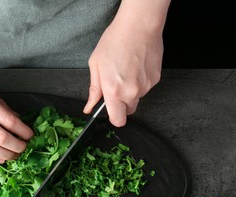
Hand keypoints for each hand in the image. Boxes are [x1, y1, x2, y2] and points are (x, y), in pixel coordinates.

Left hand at [83, 9, 163, 126]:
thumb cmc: (115, 41)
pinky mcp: (156, 79)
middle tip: (116, 85)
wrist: (138, 26)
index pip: (118, 120)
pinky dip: (140, 81)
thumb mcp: (96, 65)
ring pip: (137, 98)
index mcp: (114, 91)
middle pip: (128, 111)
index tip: (110, 110)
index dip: (114, 117)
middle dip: (122, 103)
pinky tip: (135, 67)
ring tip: (126, 71)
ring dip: (131, 91)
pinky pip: (146, 87)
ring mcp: (146, 86)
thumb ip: (94, 89)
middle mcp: (132, 92)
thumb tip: (89, 106)